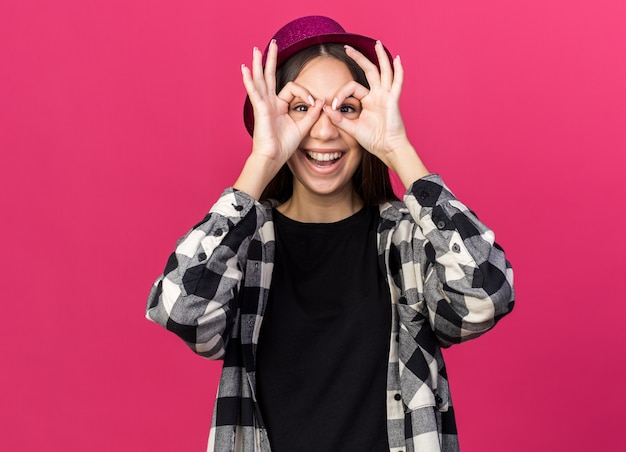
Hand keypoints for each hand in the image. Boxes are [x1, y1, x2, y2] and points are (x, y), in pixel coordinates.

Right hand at [241, 40, 323, 165]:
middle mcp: (269, 103)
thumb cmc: (284, 146)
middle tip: (273, 43)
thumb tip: (321, 101)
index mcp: (278, 106)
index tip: (314, 102)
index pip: (292, 88)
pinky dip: (249, 80)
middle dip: (271, 60)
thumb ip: (312, 114)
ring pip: (260, 79)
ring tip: (256, 50)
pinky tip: (245, 69)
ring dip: (259, 64)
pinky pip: (254, 92)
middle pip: (269, 76)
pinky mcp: (260, 109)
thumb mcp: (302, 127)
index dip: (305, 93)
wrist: (273, 158)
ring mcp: (263, 105)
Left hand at [323, 41, 412, 170]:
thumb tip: (326, 108)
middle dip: (358, 58)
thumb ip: (339, 119)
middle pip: (369, 71)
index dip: (341, 94)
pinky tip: (397, 59)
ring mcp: (386, 96)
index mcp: (369, 101)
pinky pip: (396, 83)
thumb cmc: (373, 140)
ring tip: (377, 43)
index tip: (334, 106)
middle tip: (347, 47)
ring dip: (380, 57)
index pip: (352, 88)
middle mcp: (378, 95)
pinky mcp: (393, 100)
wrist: (387, 148)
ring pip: (383, 72)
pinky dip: (398, 71)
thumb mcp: (352, 128)